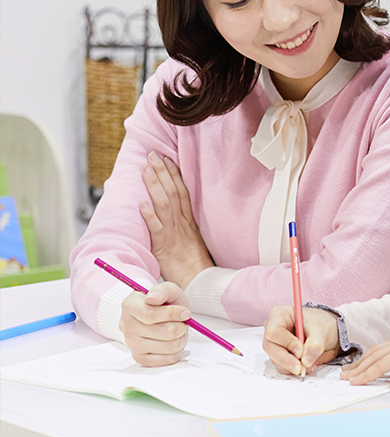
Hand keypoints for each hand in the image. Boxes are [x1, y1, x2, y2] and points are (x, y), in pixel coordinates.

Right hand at [119, 282, 191, 366]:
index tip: (186, 312)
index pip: (150, 315)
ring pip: (170, 346)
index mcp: (129, 306)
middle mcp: (126, 326)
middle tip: (182, 321)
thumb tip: (152, 298)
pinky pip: (169, 359)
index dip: (172, 314)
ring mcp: (132, 344)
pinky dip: (177, 350)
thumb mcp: (167, 289)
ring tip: (177, 330)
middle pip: (165, 332)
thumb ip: (162, 290)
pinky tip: (172, 341)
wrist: (160, 314)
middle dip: (181, 326)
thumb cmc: (164, 301)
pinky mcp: (140, 357)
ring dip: (181, 338)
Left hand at [140, 151, 213, 288]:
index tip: (167, 159)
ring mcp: (174, 234)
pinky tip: (142, 203)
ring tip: (146, 169)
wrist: (201, 281)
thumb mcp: (191, 240)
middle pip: (172, 193)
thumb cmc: (194, 264)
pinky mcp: (164, 247)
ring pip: (164, 205)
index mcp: (189, 221)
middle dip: (162, 173)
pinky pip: (157, 229)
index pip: (182, 192)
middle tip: (152, 155)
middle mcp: (182, 224)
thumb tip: (170, 214)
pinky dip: (149, 215)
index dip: (174, 175)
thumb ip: (182, 226)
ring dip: (154, 186)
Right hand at [263, 305, 339, 376]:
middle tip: (301, 367)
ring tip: (310, 364)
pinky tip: (307, 365)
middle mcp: (273, 329)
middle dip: (286, 360)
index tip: (300, 351)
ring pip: (275, 359)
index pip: (274, 331)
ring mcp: (275, 344)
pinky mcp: (279, 356)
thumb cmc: (321, 324)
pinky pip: (282, 367)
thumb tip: (305, 362)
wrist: (327, 333)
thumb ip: (314, 346)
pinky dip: (293, 370)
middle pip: (270, 347)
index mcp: (279, 315)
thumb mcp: (321, 331)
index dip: (287, 343)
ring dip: (292, 366)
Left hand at [340, 333, 389, 385]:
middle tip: (347, 372)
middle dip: (360, 362)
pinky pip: (380, 366)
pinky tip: (359, 381)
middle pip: (376, 351)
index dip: (370, 359)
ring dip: (360, 369)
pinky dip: (367, 374)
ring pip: (375, 357)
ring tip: (348, 378)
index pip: (385, 349)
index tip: (359, 368)